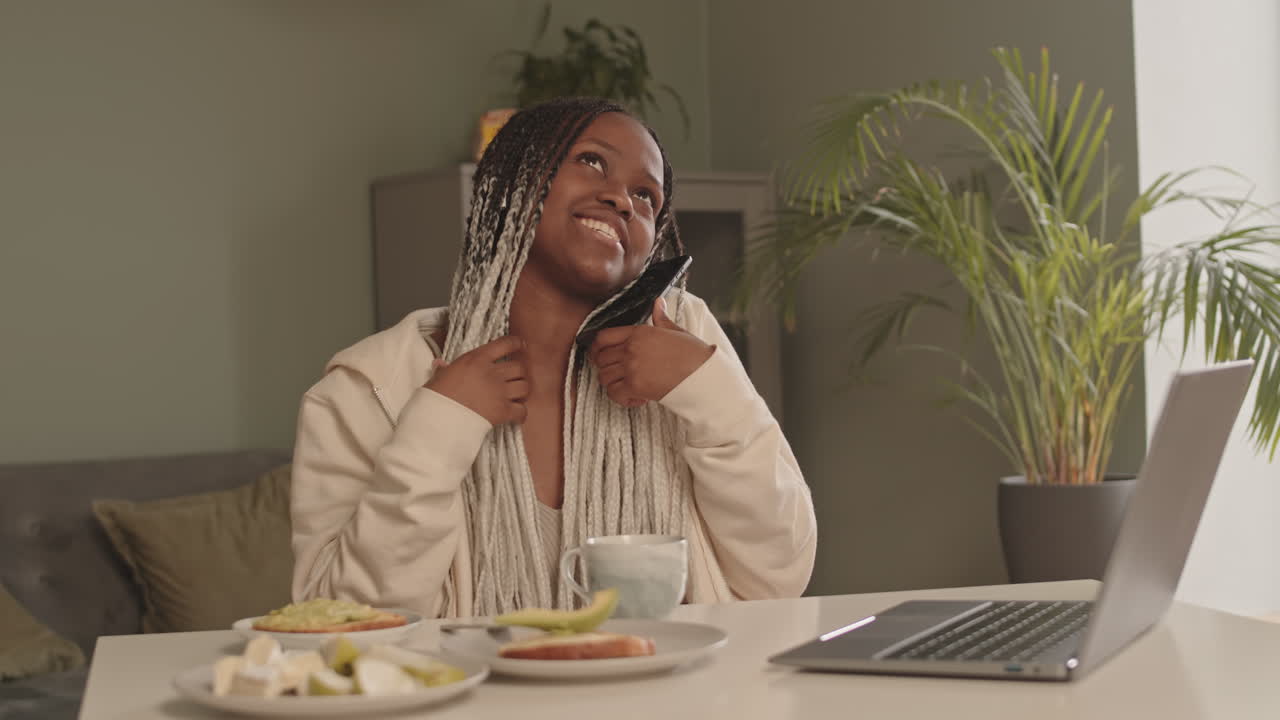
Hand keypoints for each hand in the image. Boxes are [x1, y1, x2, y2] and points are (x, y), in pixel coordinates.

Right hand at [425, 336, 529, 424]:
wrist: (440, 418)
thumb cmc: (436, 396)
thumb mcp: (439, 376)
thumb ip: (444, 369)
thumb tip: (439, 364)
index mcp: (477, 359)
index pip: (505, 344)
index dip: (516, 343)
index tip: (521, 345)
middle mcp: (492, 373)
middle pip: (519, 367)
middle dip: (519, 373)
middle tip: (514, 378)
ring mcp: (499, 392)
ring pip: (524, 386)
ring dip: (521, 391)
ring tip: (516, 395)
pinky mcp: (503, 411)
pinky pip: (522, 410)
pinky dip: (521, 413)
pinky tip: (516, 414)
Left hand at [588, 297, 714, 407]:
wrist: (703, 375)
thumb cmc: (693, 354)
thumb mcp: (676, 331)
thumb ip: (661, 319)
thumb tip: (658, 302)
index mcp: (639, 332)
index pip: (603, 337)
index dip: (597, 348)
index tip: (600, 355)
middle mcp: (632, 348)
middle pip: (600, 358)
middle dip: (605, 367)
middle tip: (617, 374)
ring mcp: (632, 367)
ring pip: (604, 377)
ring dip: (613, 383)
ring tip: (628, 386)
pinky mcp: (635, 386)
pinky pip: (613, 393)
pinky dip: (621, 398)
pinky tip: (636, 397)